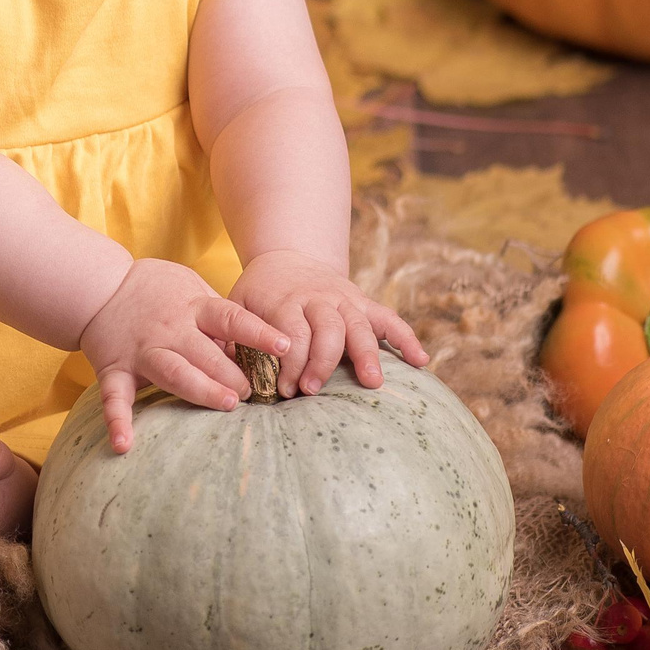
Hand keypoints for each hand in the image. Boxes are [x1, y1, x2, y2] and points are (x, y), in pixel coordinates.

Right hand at [77, 258, 292, 452]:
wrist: (98, 284)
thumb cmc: (154, 288)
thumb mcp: (190, 286)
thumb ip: (217, 314)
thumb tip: (254, 344)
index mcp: (192, 308)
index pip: (231, 319)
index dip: (259, 333)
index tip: (285, 347)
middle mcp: (169, 330)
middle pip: (207, 353)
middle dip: (234, 375)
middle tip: (255, 394)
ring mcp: (142, 351)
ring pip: (173, 372)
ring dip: (200, 390)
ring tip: (227, 404)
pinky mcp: (115, 369)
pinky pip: (115, 397)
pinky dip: (118, 420)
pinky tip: (124, 444)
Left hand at [229, 250, 427, 395]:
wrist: (285, 258)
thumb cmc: (258, 293)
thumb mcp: (237, 305)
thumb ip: (235, 336)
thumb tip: (229, 375)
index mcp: (284, 300)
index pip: (291, 332)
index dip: (290, 362)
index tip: (286, 390)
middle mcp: (317, 298)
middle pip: (327, 327)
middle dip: (322, 361)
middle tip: (314, 391)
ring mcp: (344, 299)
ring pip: (359, 324)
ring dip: (366, 353)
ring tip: (373, 383)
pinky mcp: (363, 302)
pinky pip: (389, 318)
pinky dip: (406, 338)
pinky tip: (421, 362)